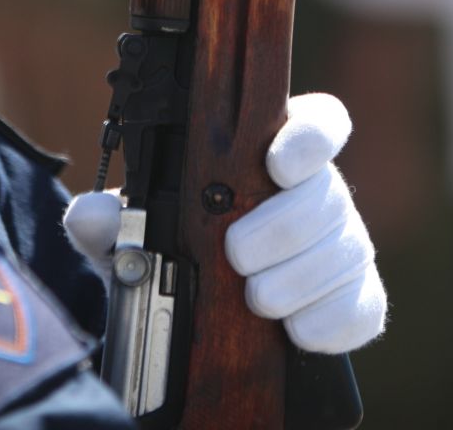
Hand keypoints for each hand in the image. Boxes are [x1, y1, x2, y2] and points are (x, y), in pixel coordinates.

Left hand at [62, 92, 386, 353]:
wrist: (204, 317)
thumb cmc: (179, 250)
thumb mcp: (140, 234)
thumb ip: (115, 222)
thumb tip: (91, 215)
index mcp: (279, 155)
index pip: (320, 123)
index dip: (310, 138)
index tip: (277, 164)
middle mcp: (323, 193)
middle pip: (330, 192)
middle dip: (284, 227)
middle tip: (238, 254)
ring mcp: (347, 246)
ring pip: (346, 250)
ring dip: (298, 278)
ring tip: (256, 300)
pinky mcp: (358, 299)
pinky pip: (361, 308)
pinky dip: (328, 320)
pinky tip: (294, 330)